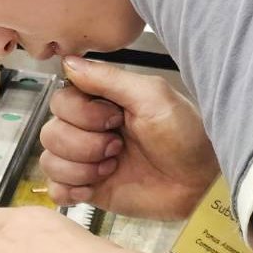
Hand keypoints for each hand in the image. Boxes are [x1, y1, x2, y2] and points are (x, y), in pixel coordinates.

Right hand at [40, 56, 218, 218]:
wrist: (202, 183)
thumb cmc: (187, 136)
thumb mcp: (152, 96)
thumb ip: (109, 78)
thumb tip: (69, 62)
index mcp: (103, 102)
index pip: (61, 101)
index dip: (81, 114)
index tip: (114, 119)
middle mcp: (91, 130)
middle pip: (51, 132)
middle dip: (84, 144)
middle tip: (118, 147)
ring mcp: (88, 161)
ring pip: (50, 161)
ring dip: (80, 167)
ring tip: (112, 167)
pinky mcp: (90, 190)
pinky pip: (56, 189)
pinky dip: (70, 189)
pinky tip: (95, 187)